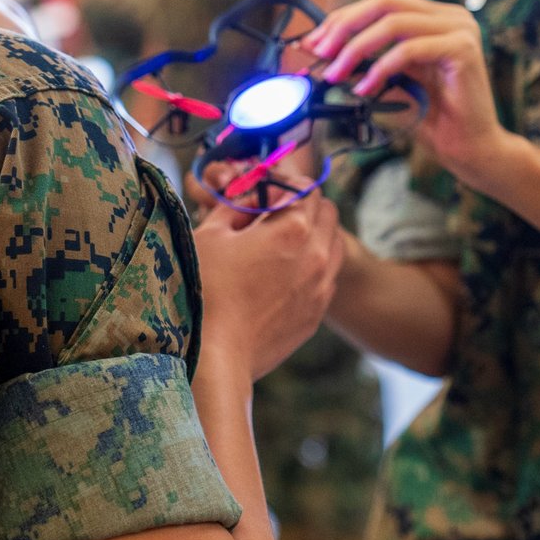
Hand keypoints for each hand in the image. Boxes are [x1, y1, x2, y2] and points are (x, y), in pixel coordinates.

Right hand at [193, 185, 342, 380]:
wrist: (216, 356)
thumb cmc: (205, 291)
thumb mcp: (211, 235)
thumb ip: (236, 205)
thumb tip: (251, 196)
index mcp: (292, 227)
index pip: (304, 186)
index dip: (283, 182)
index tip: (265, 190)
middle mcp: (316, 254)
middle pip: (327, 210)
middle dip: (303, 204)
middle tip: (273, 213)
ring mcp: (321, 286)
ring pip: (334, 242)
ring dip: (315, 233)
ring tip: (283, 243)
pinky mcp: (317, 313)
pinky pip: (327, 276)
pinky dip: (314, 265)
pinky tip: (285, 274)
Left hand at [301, 0, 511, 185]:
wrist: (471, 148)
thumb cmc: (433, 117)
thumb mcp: (389, 80)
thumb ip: (364, 60)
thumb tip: (318, 48)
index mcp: (434, 18)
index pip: (380, 3)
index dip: (342, 18)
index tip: (312, 42)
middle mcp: (450, 16)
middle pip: (384, 3)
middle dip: (344, 26)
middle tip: (318, 52)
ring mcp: (460, 29)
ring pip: (393, 23)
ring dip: (356, 48)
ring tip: (335, 74)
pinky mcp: (463, 49)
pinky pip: (409, 49)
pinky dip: (380, 68)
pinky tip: (363, 88)